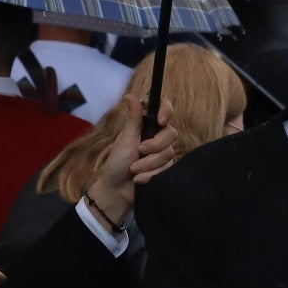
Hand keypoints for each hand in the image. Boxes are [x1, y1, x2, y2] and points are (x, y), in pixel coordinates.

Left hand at [88, 100, 178, 224]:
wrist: (116, 192)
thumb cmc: (116, 164)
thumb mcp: (125, 140)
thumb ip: (132, 119)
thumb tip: (130, 96)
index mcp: (146, 125)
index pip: (164, 108)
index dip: (166, 110)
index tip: (161, 121)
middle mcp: (156, 137)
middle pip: (171, 133)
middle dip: (155, 145)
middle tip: (139, 151)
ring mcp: (162, 153)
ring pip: (169, 153)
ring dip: (148, 164)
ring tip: (133, 170)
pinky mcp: (164, 169)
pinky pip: (167, 168)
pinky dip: (151, 175)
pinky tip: (139, 179)